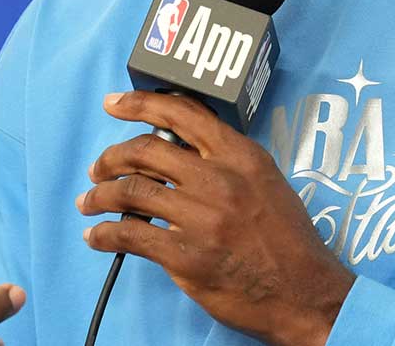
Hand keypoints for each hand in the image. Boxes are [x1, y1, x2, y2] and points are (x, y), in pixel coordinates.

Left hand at [77, 92, 354, 345]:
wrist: (305, 292)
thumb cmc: (288, 239)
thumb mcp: (267, 182)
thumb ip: (227, 162)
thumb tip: (180, 153)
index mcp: (241, 156)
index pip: (182, 115)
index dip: (139, 105)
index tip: (114, 104)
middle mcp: (220, 179)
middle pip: (145, 151)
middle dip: (111, 157)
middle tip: (99, 168)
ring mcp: (202, 218)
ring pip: (131, 191)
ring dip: (100, 194)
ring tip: (89, 201)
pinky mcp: (187, 256)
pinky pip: (130, 235)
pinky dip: (104, 233)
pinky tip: (96, 236)